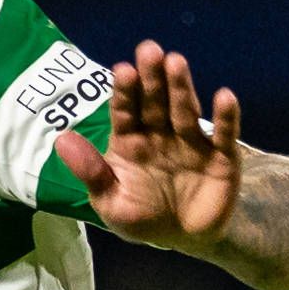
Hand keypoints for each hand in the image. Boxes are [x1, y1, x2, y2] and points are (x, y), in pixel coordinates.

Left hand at [52, 42, 243, 253]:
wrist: (184, 240)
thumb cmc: (142, 218)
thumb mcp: (110, 203)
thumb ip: (91, 172)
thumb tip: (61, 139)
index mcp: (131, 141)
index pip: (126, 111)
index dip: (124, 91)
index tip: (122, 71)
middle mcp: (161, 133)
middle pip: (155, 101)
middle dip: (152, 77)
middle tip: (149, 50)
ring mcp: (191, 142)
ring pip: (186, 110)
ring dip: (182, 87)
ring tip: (176, 62)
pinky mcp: (221, 156)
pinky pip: (224, 134)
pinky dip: (226, 117)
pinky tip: (224, 97)